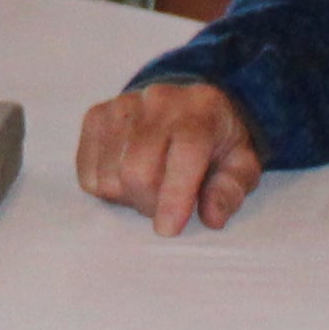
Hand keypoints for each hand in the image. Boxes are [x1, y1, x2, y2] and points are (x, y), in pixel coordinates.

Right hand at [76, 79, 266, 234]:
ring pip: (109, 175)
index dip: (174, 196)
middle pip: (138, 171)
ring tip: (147, 188)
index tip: (168, 230)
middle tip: (163, 206)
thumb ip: (230, 189)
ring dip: (127, 197)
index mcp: (201, 111)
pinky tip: (125, 177)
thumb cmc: (215, 142)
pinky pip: (87, 170)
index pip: (184, 152)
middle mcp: (159, 100)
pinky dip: (105, 187)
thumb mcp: (241, 164)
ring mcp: (123, 105)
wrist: (186, 104)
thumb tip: (212, 216)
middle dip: (149, 204)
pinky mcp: (97, 115)